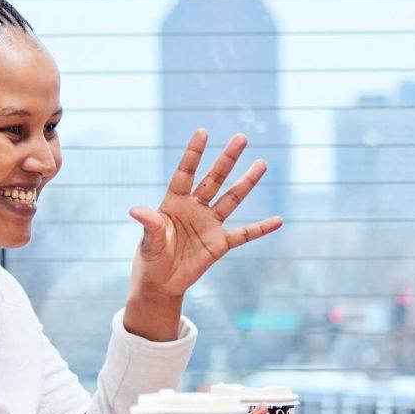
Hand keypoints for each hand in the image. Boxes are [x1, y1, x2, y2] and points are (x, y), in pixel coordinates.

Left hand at [128, 129, 280, 300]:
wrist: (162, 282)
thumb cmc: (151, 257)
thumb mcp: (149, 241)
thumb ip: (150, 224)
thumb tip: (136, 209)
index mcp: (175, 202)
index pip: (185, 173)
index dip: (194, 153)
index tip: (203, 132)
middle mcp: (195, 208)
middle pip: (214, 179)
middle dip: (227, 159)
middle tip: (242, 137)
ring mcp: (210, 224)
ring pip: (231, 199)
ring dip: (247, 182)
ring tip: (262, 164)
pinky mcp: (220, 243)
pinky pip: (244, 234)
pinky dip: (261, 228)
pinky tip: (278, 220)